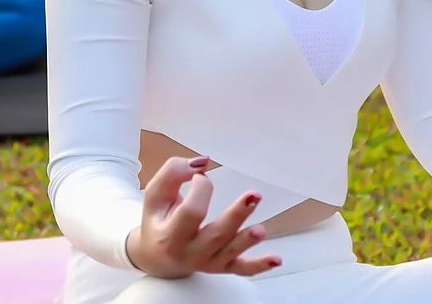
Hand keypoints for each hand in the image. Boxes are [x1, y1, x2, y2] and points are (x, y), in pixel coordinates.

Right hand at [126, 156, 279, 278]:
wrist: (156, 256)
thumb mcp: (156, 194)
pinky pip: (241, 269)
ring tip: (261, 230)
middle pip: (216, 235)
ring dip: (247, 241)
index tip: (201, 175)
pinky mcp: (221, 267)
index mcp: (170, 235)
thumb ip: (174, 172)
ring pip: (231, 252)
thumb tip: (203, 162)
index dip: (202, 188)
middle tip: (254, 195)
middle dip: (236, 215)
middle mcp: (189, 252)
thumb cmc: (159, 218)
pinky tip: (276, 260)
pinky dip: (259, 265)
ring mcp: (207, 262)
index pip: (192, 211)